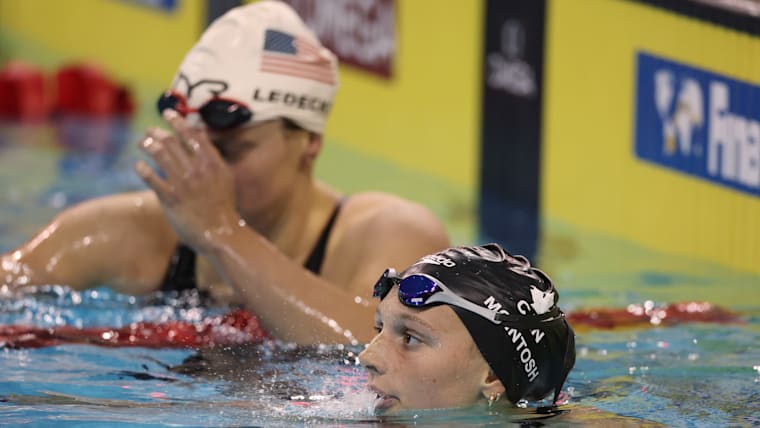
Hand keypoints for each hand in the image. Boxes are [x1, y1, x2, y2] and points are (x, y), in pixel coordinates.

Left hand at [134, 110, 241, 252]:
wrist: (220, 232)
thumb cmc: (223, 205)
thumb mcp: (224, 177)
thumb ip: (212, 156)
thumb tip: (201, 135)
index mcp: (212, 163)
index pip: (192, 135)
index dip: (178, 122)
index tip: (168, 114)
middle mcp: (197, 169)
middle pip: (172, 142)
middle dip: (158, 132)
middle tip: (151, 130)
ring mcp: (183, 183)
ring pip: (160, 155)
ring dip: (148, 145)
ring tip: (142, 142)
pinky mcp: (170, 198)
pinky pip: (151, 177)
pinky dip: (143, 169)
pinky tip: (139, 165)